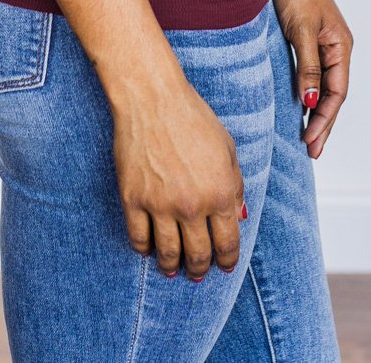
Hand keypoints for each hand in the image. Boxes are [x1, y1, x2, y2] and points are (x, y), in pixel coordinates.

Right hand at [110, 74, 246, 281]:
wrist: (152, 97)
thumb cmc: (192, 116)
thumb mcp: (226, 147)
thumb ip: (235, 185)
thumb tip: (237, 216)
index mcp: (220, 192)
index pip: (227, 243)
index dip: (227, 260)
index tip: (224, 267)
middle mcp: (192, 205)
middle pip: (197, 255)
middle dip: (199, 269)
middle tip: (197, 273)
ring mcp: (160, 205)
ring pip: (167, 254)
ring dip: (171, 267)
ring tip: (172, 269)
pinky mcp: (133, 199)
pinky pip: (138, 238)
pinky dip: (144, 250)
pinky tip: (148, 250)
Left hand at [273, 0, 352, 159]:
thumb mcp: (301, 30)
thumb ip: (308, 66)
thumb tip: (309, 102)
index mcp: (341, 46)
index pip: (336, 93)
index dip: (324, 120)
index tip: (311, 143)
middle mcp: (336, 47)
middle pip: (332, 94)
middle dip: (323, 123)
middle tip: (312, 152)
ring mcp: (323, 43)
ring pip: (322, 85)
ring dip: (315, 110)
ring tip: (306, 137)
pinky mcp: (307, 37)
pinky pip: (311, 73)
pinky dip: (306, 92)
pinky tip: (297, 105)